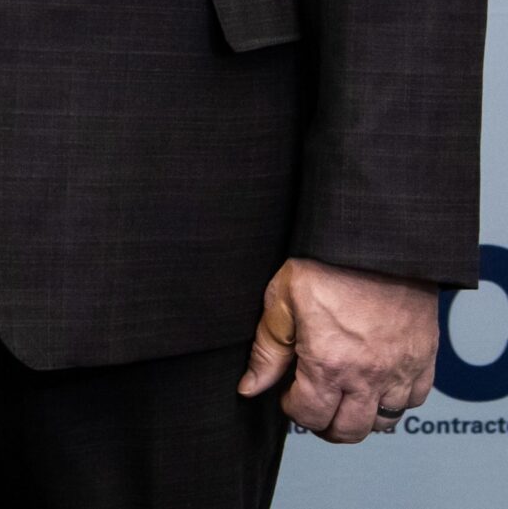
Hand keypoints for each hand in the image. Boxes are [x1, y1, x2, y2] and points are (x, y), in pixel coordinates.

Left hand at [238, 257, 438, 440]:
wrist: (378, 243)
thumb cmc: (327, 264)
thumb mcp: (282, 300)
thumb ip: (267, 350)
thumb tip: (251, 387)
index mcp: (328, 364)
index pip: (309, 416)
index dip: (293, 409)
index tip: (289, 394)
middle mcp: (368, 375)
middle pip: (349, 432)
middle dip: (326, 425)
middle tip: (316, 405)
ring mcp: (400, 370)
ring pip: (384, 422)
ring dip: (362, 416)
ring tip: (345, 395)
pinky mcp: (424, 360)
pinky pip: (414, 400)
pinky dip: (395, 400)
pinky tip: (377, 382)